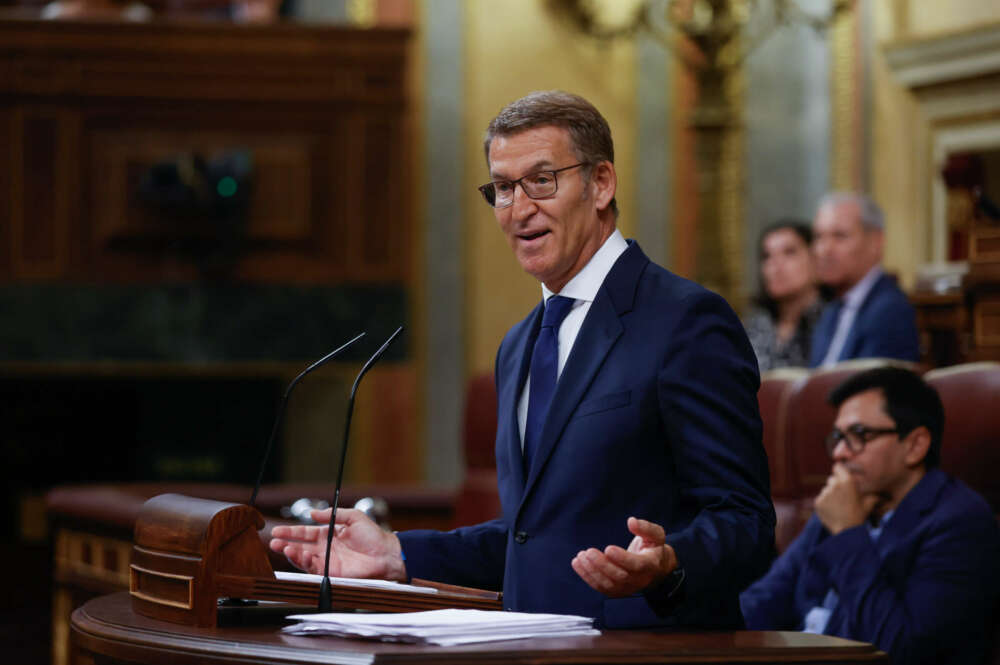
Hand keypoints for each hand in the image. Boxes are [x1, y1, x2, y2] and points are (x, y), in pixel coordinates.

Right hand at [269, 508, 406, 580]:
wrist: (385, 554)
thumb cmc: (373, 536)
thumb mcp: (353, 517)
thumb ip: (333, 514)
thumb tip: (313, 513)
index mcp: (330, 534)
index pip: (306, 532)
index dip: (291, 532)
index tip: (276, 530)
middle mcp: (326, 548)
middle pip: (301, 546)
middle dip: (286, 544)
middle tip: (273, 542)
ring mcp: (327, 561)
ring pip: (304, 558)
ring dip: (291, 553)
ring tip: (282, 548)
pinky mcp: (331, 573)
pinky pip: (313, 568)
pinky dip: (303, 562)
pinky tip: (297, 555)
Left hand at [571, 517, 677, 597]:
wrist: (654, 568)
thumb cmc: (652, 547)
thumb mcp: (655, 535)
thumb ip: (645, 527)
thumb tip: (631, 521)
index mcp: (650, 565)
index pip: (636, 565)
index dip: (622, 558)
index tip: (608, 548)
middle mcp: (639, 580)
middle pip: (620, 576)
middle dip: (602, 565)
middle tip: (589, 552)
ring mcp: (628, 588)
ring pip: (608, 585)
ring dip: (592, 571)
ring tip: (581, 556)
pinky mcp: (617, 591)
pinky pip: (600, 587)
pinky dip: (587, 576)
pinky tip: (577, 563)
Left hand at [814, 463, 880, 534]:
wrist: (847, 532)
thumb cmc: (859, 516)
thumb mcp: (868, 504)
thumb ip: (873, 496)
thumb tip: (882, 495)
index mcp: (847, 481)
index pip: (838, 467)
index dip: (840, 471)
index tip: (841, 475)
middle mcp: (834, 485)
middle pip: (832, 479)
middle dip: (836, 485)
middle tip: (843, 496)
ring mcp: (825, 493)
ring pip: (826, 489)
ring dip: (831, 494)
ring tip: (839, 506)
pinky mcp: (817, 502)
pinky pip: (821, 498)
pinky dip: (825, 503)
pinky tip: (833, 511)